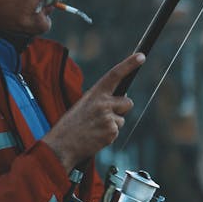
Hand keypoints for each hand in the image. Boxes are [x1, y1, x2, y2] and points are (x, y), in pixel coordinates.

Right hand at [42, 53, 144, 171]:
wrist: (62, 144)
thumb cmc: (71, 125)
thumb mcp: (83, 104)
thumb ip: (101, 100)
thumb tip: (122, 100)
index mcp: (95, 93)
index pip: (115, 75)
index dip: (129, 64)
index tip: (141, 57)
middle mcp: (103, 103)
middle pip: (127, 102)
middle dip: (121, 109)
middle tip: (104, 116)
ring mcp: (108, 117)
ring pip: (122, 120)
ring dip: (112, 124)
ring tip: (95, 128)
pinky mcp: (111, 132)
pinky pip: (117, 131)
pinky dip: (108, 135)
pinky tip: (96, 136)